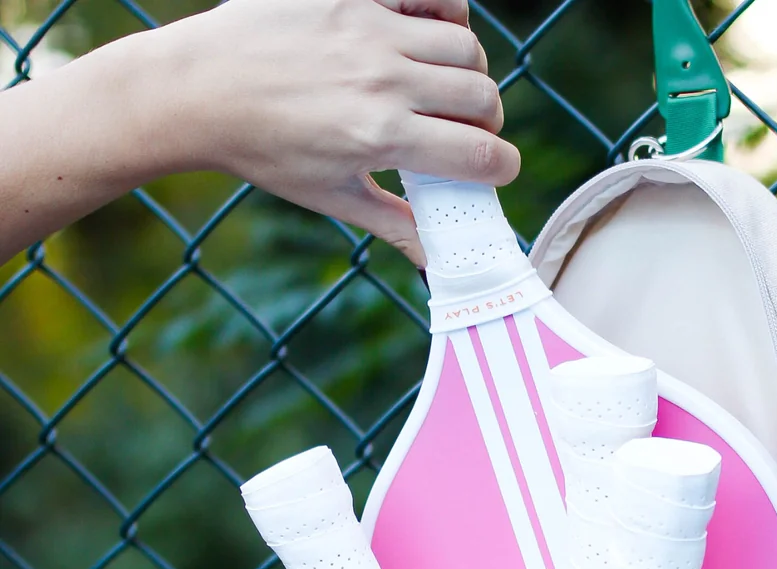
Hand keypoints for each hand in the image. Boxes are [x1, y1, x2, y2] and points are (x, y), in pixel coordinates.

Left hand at [148, 0, 517, 263]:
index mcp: (382, 136)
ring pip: (465, 47)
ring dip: (469, 72)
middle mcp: (383, 80)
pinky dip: (446, 14)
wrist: (198, 88)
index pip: (481, 155)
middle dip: (489, 122)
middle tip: (467, 132)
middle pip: (483, 98)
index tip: (496, 171)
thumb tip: (433, 259)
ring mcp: (370, 29)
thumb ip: (392, 223)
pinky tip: (431, 35)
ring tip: (446, 87)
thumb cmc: (263, 149)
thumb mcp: (330, 196)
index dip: (502, 168)